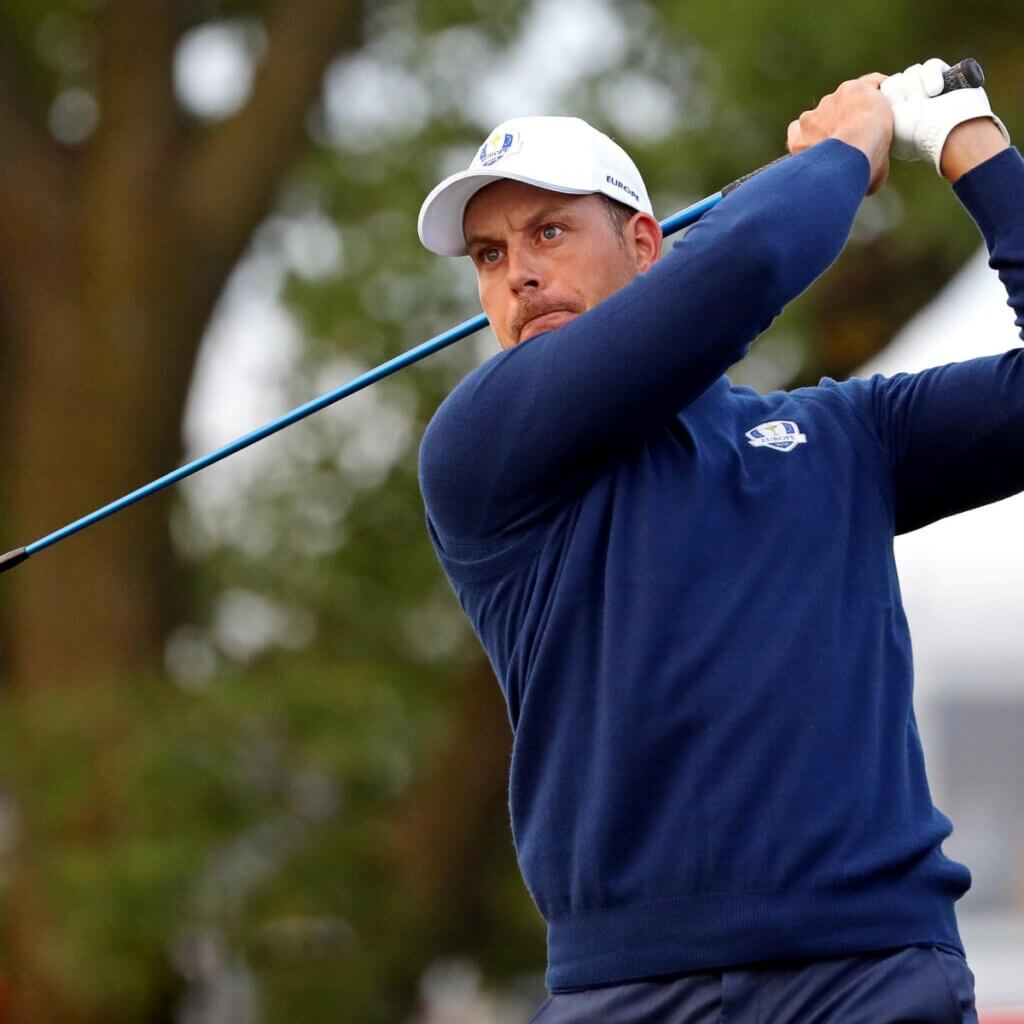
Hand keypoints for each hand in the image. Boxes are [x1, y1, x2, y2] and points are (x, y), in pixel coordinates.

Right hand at [787, 74, 893, 194]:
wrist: (853, 149)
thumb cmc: (844, 173)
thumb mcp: (836, 180)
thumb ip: (845, 176)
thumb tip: (866, 187)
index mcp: (800, 141)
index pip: (798, 132)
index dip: (814, 136)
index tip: (830, 141)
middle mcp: (809, 119)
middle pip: (822, 116)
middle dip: (837, 122)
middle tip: (857, 134)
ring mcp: (829, 102)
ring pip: (844, 100)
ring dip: (855, 107)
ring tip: (876, 118)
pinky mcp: (851, 89)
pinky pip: (868, 84)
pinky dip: (876, 88)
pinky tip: (886, 95)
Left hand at [880, 58, 1009, 177]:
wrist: (952, 134)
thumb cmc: (919, 135)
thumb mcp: (892, 129)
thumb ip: (882, 112)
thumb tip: (879, 91)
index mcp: (896, 119)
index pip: (882, 92)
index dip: (890, 96)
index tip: (899, 110)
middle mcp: (911, 105)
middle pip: (895, 80)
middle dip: (905, 91)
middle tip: (915, 107)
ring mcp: (929, 92)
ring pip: (912, 72)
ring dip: (919, 86)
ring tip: (928, 99)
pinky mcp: (948, 79)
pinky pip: (930, 65)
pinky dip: (932, 76)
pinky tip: (936, 90)